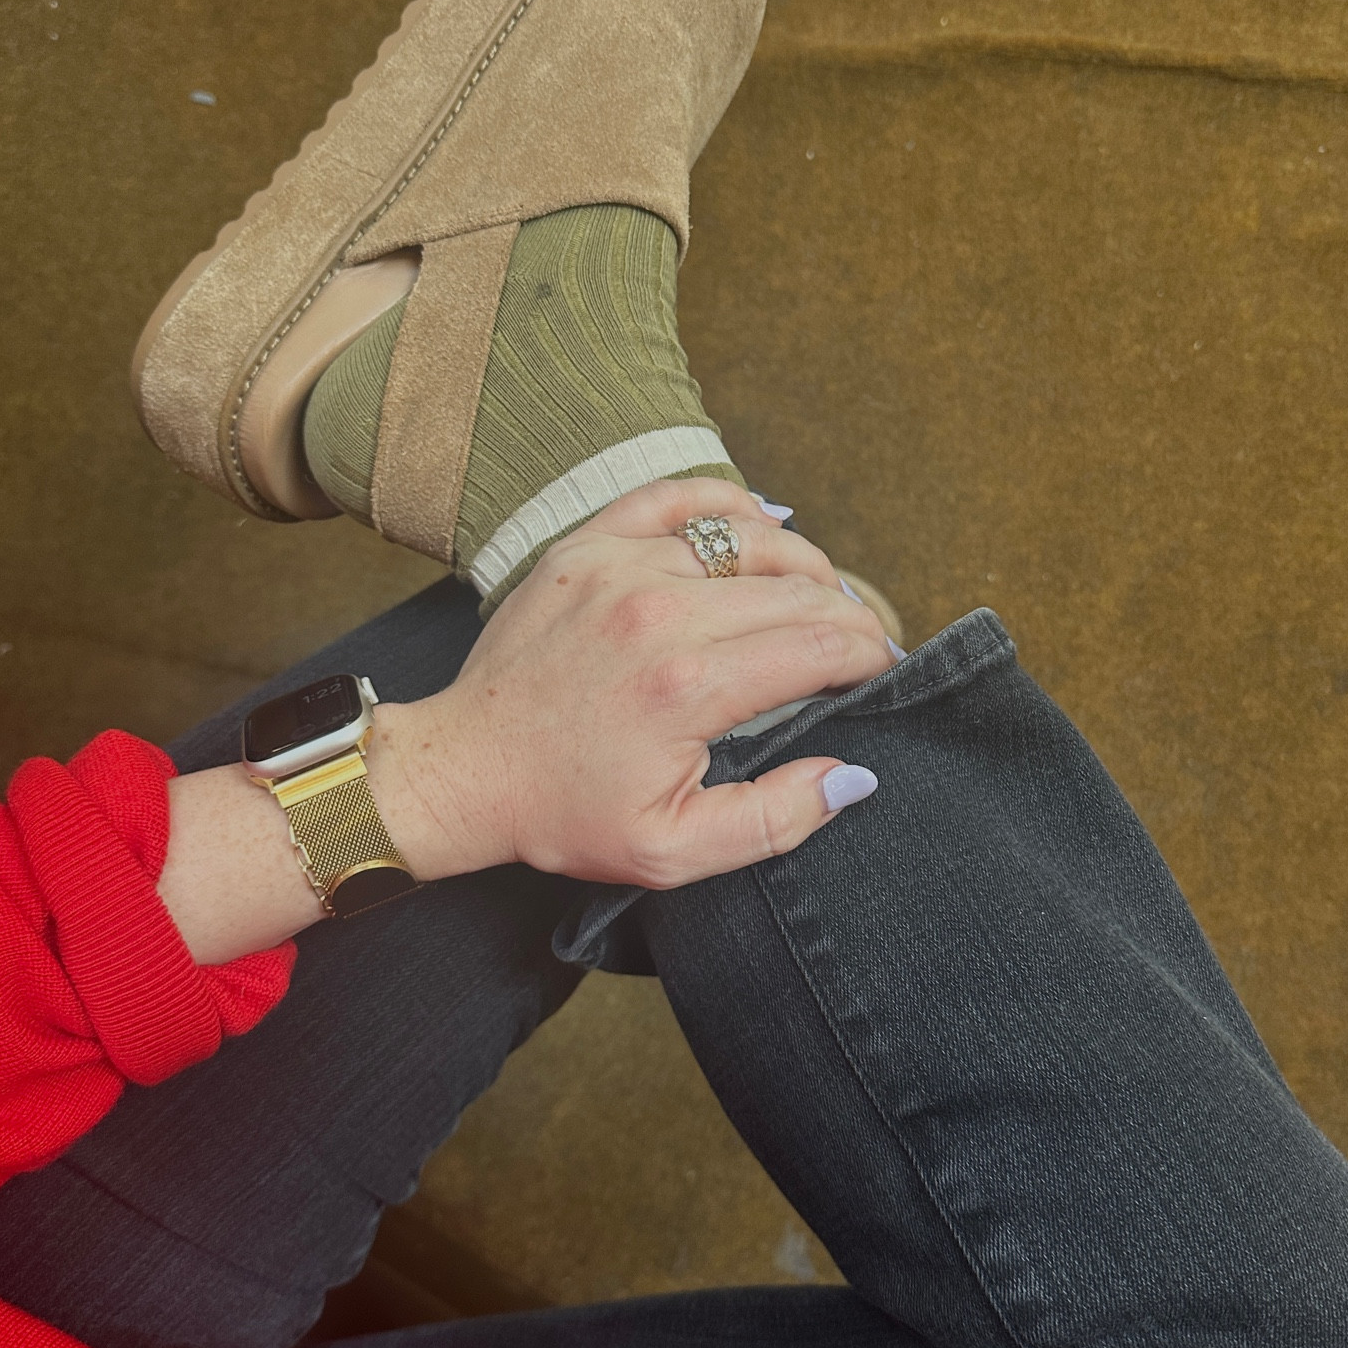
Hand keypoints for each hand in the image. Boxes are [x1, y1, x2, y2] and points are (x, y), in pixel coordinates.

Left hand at [378, 477, 892, 890]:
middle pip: (799, 589)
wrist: (466, 769)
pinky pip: (679, 497)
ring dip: (803, 565)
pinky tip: (763, 526)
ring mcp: (620, 567)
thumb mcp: (674, 850)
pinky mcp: (588, 545)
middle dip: (848, 617)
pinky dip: (732, 505)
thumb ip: (776, 819)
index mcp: (689, 687)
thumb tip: (852, 773)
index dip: (870, 656)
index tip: (881, 673)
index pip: (822, 645)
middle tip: (860, 646)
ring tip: (818, 599)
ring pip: (752, 537)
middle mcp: (660, 612)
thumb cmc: (565, 814)